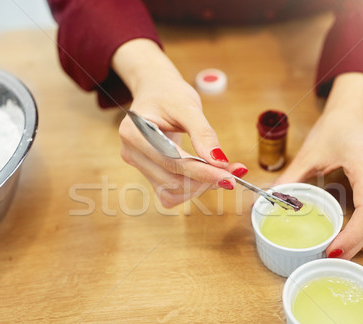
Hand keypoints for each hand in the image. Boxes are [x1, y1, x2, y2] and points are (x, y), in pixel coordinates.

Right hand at [112, 39, 246, 206]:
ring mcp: (137, 164)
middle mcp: (132, 152)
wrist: (156, 91)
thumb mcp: (188, 106)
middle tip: (231, 171)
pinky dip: (189, 189)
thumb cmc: (169, 94)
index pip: (172, 161)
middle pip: (172, 180)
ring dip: (198, 187)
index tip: (229, 175)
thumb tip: (219, 161)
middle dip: (204, 179)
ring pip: (171, 192)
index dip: (202, 171)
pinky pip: (169, 193)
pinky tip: (203, 176)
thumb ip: (203, 134)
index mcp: (135, 132)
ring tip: (218, 172)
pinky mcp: (147, 173)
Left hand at [275, 73, 362, 258]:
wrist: (355, 111)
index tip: (332, 250)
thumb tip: (267, 202)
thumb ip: (290, 178)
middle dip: (360, 246)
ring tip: (343, 249)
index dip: (353, 236)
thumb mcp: (309, 152)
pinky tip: (351, 236)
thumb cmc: (336, 126)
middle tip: (332, 256)